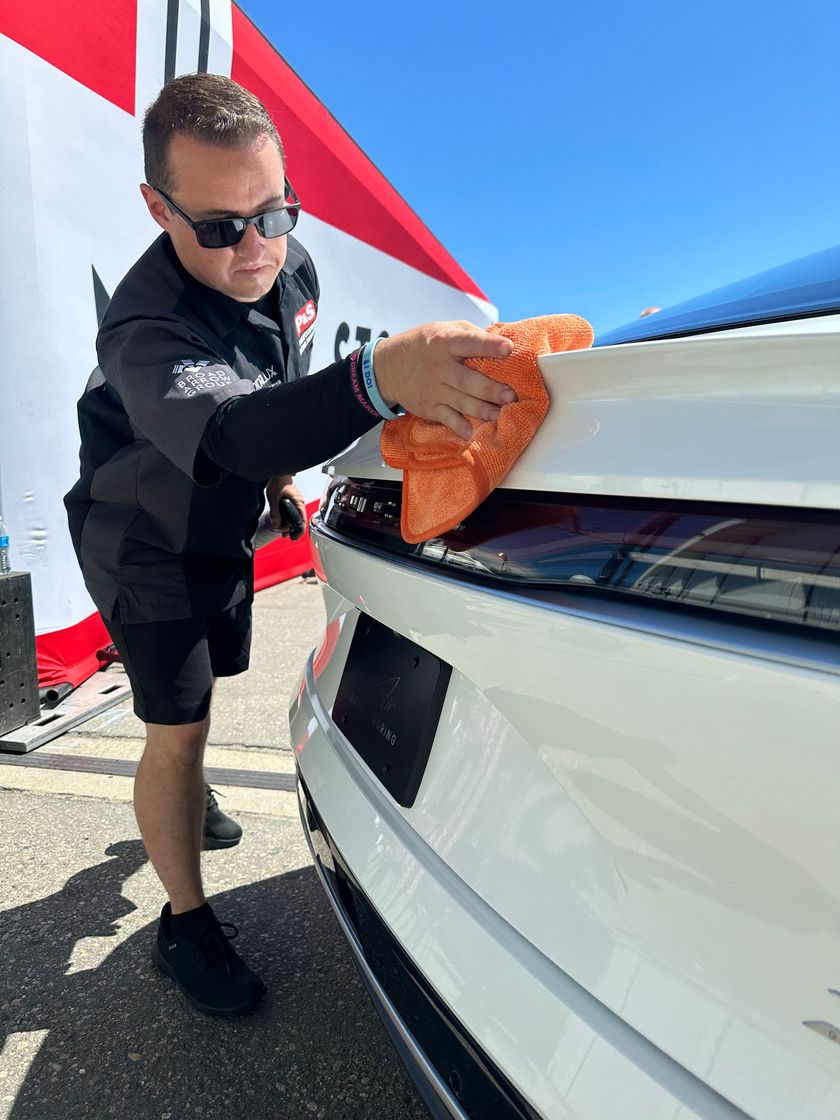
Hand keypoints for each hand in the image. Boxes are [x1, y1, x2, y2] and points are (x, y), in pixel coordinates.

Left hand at [265, 475, 306, 535]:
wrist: (278, 472)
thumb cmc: (278, 481)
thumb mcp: (274, 498)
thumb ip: (274, 512)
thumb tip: (275, 525)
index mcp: (299, 503)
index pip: (303, 521)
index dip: (299, 531)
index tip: (294, 537)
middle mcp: (300, 503)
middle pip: (299, 521)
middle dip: (292, 529)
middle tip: (284, 535)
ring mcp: (296, 501)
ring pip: (296, 517)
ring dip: (289, 524)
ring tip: (282, 530)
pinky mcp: (292, 500)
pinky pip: (293, 512)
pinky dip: (288, 518)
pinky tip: (282, 521)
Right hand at [373, 321, 515, 439]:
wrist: (387, 367)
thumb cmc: (424, 345)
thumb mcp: (443, 329)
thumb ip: (471, 334)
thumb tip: (503, 340)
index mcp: (446, 342)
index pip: (469, 341)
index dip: (489, 344)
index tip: (508, 347)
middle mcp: (440, 366)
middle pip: (468, 380)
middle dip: (490, 389)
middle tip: (510, 396)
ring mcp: (434, 389)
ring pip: (461, 402)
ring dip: (482, 410)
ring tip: (500, 415)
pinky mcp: (429, 407)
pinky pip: (447, 419)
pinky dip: (459, 427)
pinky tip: (472, 433)